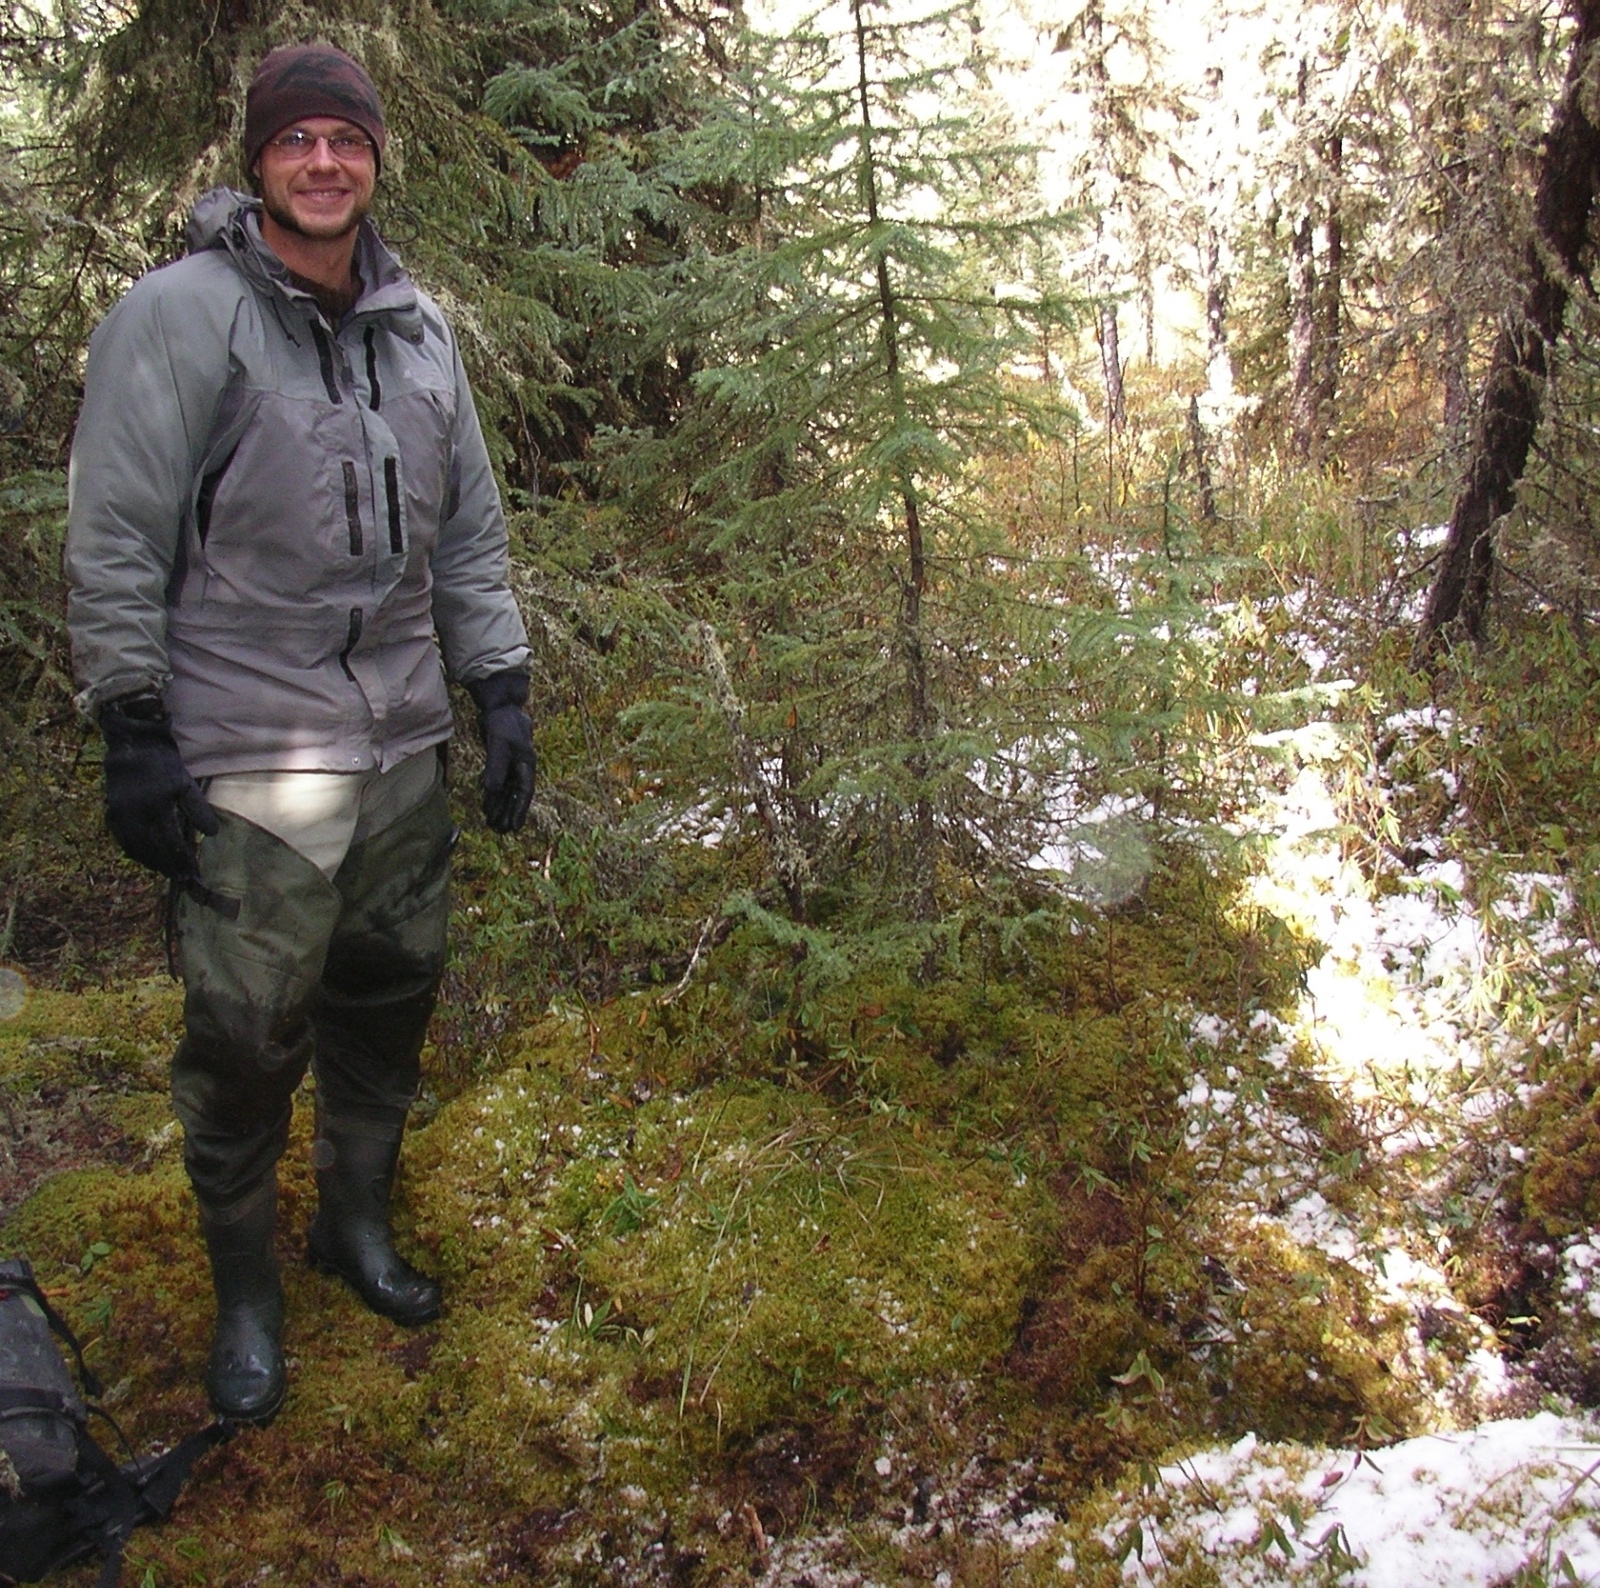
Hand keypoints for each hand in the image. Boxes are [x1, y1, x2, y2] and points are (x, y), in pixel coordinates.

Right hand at [98, 692, 218, 879]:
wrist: (131, 746)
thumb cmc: (163, 766)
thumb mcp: (185, 784)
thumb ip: (198, 810)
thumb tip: (212, 834)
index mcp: (157, 807)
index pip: (171, 843)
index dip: (182, 860)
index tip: (193, 873)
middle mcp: (135, 814)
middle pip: (153, 850)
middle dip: (169, 866)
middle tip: (182, 879)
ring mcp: (120, 815)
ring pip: (136, 849)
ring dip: (152, 863)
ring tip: (167, 872)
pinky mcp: (111, 813)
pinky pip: (123, 840)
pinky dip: (135, 852)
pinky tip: (146, 858)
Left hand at [465, 670, 535, 833]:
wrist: (500, 705)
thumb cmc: (503, 722)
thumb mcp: (499, 743)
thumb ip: (496, 766)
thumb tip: (491, 790)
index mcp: (527, 763)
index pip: (524, 791)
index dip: (520, 810)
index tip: (515, 827)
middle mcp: (521, 766)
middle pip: (515, 795)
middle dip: (509, 813)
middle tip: (501, 831)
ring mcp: (511, 764)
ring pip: (506, 790)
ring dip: (500, 806)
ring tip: (492, 822)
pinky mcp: (501, 760)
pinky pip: (498, 782)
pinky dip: (493, 794)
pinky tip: (486, 804)